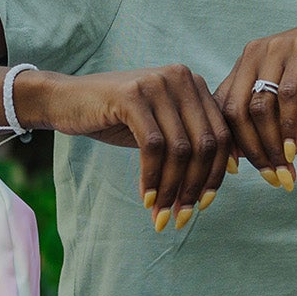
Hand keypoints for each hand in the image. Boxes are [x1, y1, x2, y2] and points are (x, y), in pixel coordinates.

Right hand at [18, 66, 235, 230]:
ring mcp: (156, 83)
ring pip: (180, 149)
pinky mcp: (131, 95)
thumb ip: (191, 140)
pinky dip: (152, 178)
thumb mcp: (161, 125)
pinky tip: (147, 198)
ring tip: (162, 215)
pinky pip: (153, 146)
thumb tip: (229, 172)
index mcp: (194, 83)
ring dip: (173, 189)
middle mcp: (181, 77)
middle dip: (195, 187)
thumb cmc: (117, 118)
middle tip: (182, 217)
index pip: (221, 134)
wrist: (67, 100)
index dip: (217, 173)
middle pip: (204, 144)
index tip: (205, 203)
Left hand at [213, 4, 296, 187]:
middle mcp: (254, 54)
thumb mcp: (290, 94)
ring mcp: (277, 49)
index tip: (234, 171)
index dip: (226, 140)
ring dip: (270, 144)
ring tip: (284, 168)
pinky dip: (288, 128)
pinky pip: (287, 96)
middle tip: (269, 176)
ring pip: (259, 107)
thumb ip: (270, 117)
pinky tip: (293, 150)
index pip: (221, 106)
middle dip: (250, 150)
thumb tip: (251, 156)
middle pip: (235, 110)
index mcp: (246, 64)